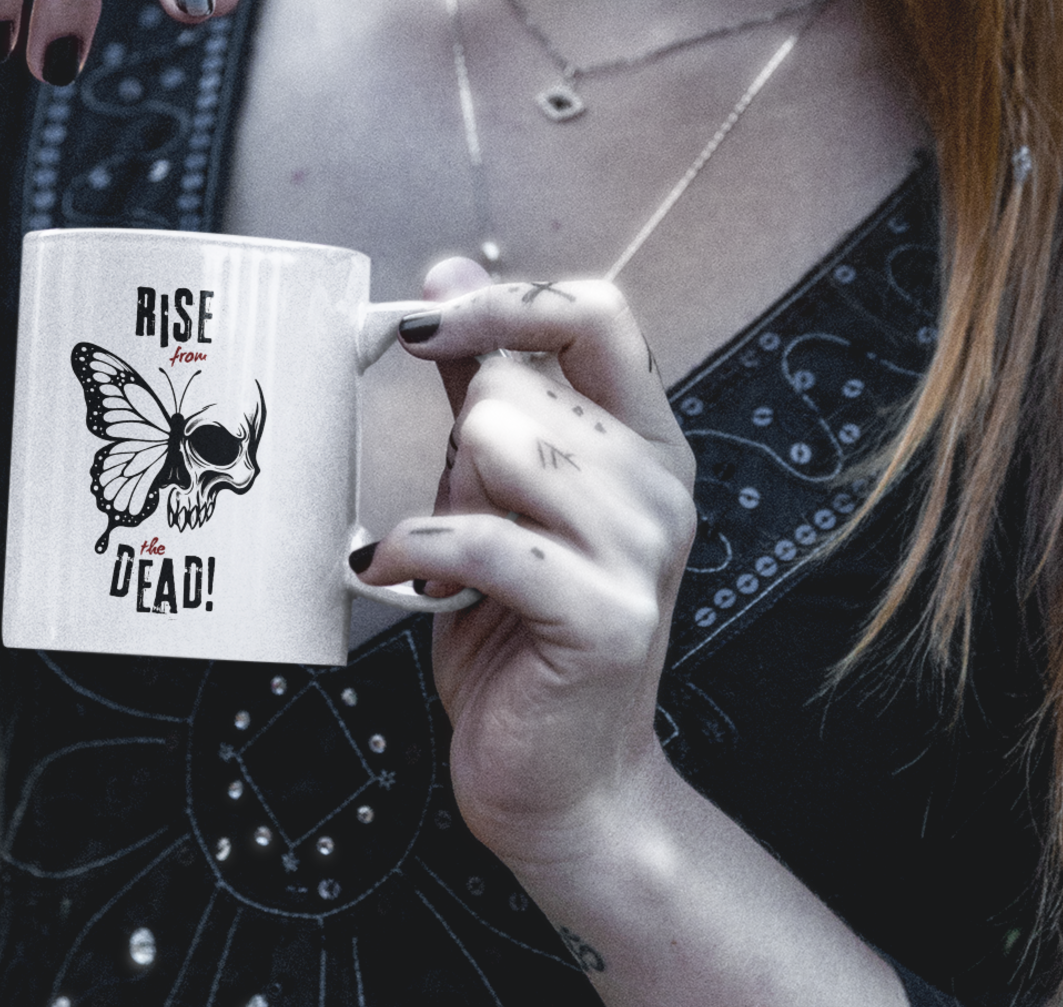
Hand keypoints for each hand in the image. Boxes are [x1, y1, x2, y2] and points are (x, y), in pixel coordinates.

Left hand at [354, 260, 697, 867]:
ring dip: (446, 502)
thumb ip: (485, 384)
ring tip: (451, 559)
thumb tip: (444, 275)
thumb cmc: (521, 634)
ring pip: (503, 449)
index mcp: (646, 442)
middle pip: (523, 389)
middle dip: (460, 451)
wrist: (563, 787)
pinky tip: (402, 575)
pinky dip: (420, 553)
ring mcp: (642, 553)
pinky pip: (483, 540)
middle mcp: (660, 488)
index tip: (428, 325)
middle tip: (462, 519)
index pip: (598, 312)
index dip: (508, 302)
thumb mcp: (501, 493)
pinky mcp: (605, 617)